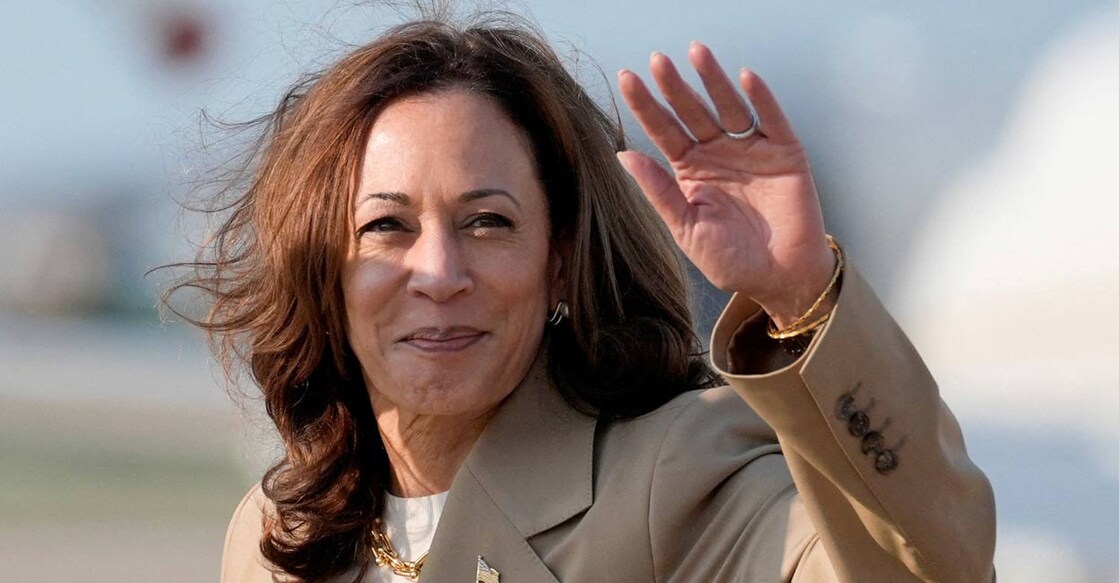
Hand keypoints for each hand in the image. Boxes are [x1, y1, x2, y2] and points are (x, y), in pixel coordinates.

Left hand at [617, 42, 835, 327]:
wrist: (779, 279)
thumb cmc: (731, 259)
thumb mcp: (687, 228)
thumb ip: (659, 191)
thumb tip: (624, 155)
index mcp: (690, 170)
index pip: (664, 131)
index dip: (646, 106)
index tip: (627, 79)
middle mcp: (718, 154)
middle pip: (692, 112)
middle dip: (675, 86)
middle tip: (657, 61)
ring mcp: (751, 150)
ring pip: (729, 107)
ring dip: (713, 79)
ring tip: (697, 53)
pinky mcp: (784, 153)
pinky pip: (771, 119)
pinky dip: (761, 98)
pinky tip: (745, 77)